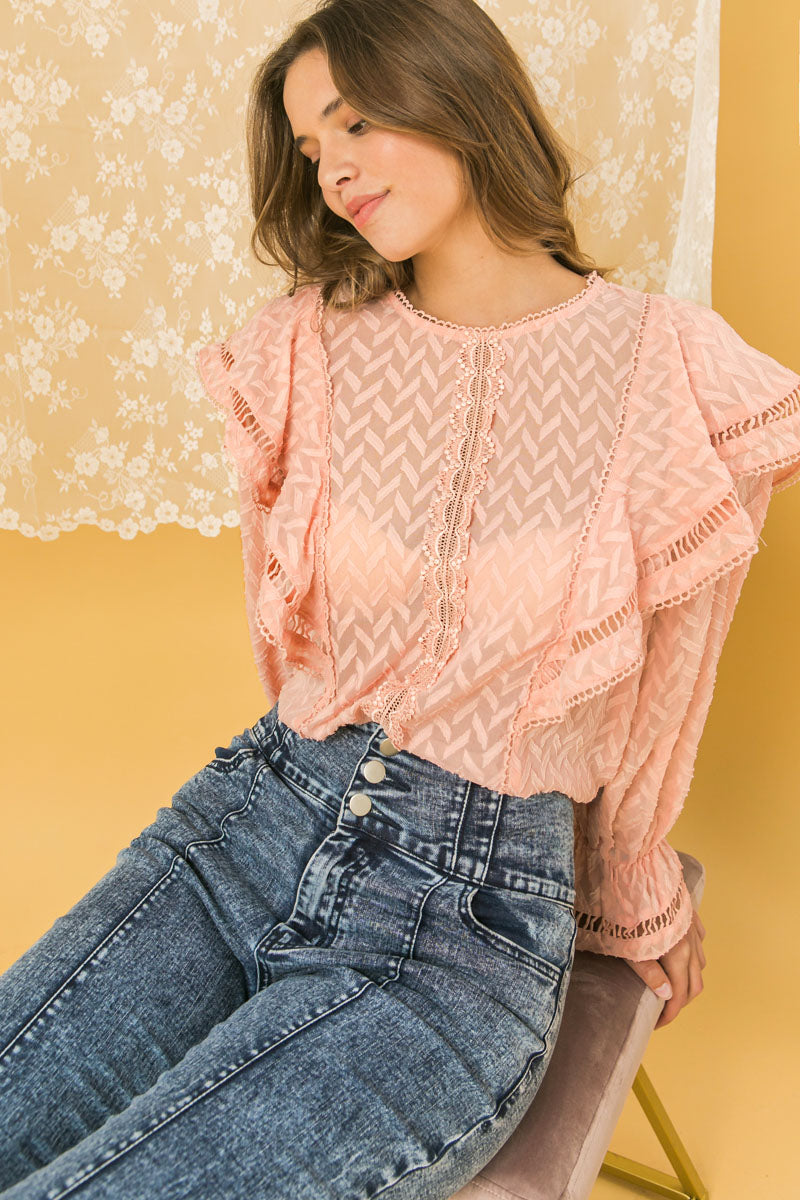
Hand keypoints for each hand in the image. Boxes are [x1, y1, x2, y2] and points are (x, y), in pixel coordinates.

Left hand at [624, 909, 705, 1028]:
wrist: (631, 865)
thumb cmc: (623, 905)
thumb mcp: (627, 945)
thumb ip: (648, 972)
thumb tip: (668, 996)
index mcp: (677, 953)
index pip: (680, 996)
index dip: (669, 1015)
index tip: (655, 1025)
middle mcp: (690, 940)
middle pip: (695, 982)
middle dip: (681, 1001)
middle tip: (661, 1010)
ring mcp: (691, 923)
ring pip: (700, 960)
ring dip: (688, 977)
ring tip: (669, 984)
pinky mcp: (687, 908)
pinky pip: (698, 937)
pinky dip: (693, 953)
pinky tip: (681, 953)